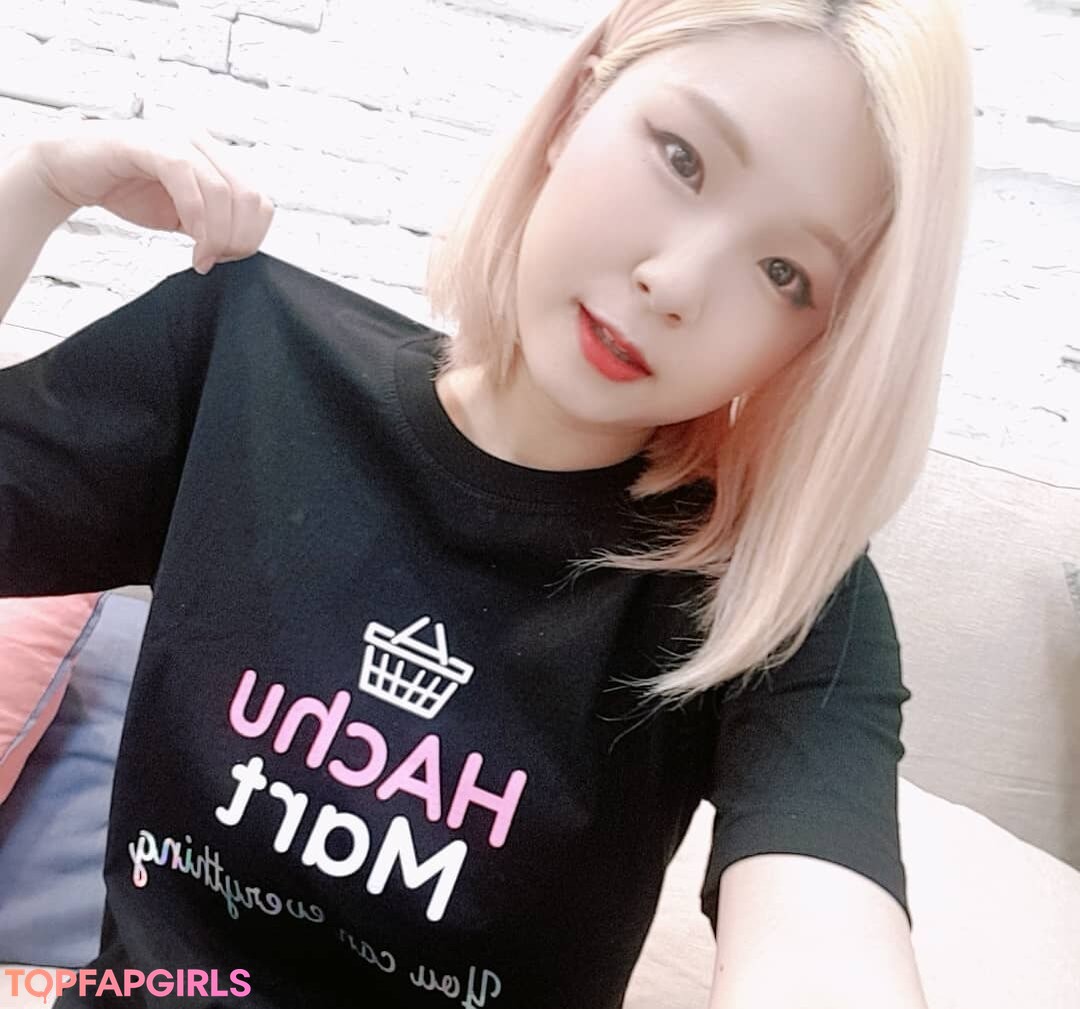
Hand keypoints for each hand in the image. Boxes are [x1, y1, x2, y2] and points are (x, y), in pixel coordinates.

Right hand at [27, 116, 273, 274]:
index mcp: (215, 157)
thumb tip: (240, 248)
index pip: (259, 200)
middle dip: (238, 239)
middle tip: (216, 260)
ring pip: (223, 192)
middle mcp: (202, 143)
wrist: (72, 172)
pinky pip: (188, 181)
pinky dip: (197, 221)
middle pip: (248, 197)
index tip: (230, 257)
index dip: (252, 235)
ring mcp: (177, 139)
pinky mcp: (150, 144)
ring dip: (218, 236)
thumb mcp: (184, 214)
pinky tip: (192, 245)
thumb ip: (213, 223)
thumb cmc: (126, 189)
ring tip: (203, 257)